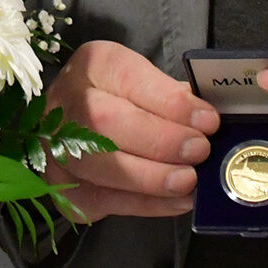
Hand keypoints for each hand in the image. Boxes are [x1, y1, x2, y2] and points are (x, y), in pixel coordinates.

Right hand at [43, 40, 220, 221]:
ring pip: (98, 164)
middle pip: (105, 120)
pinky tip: (175, 202)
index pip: (128, 77)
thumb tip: (210, 121)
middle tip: (199, 151)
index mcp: (93, 64)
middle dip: (160, 140)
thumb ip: (174, 97)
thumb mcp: (147, 82)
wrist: (78, 121)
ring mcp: (56, 144)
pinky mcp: (60, 184)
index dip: (169, 102)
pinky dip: (144, 204)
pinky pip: (102, 198)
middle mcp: (67, 99)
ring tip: (188, 180)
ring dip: (150, 177)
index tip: (207, 120)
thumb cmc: (123, 99)